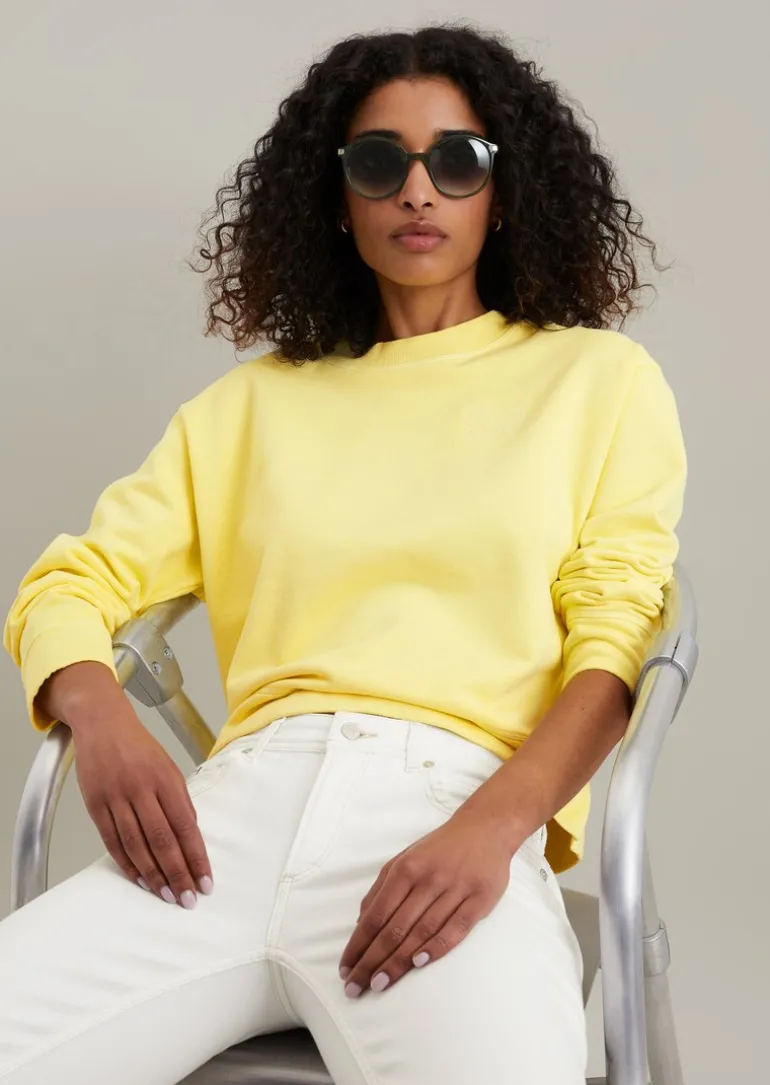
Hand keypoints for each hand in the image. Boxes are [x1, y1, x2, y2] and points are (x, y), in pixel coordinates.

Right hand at [68, 697, 213, 908]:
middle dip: (177, 873)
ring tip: (166, 895)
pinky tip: (140, 879)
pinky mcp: (95, 805)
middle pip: (162, 840)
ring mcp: (116, 798)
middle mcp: (141, 789)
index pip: (186, 826)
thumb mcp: (170, 767)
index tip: (206, 881)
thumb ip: (180, 801)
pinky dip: (126, 864)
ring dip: (153, 875)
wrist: (103, 725)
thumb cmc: (141, 748)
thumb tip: (191, 835)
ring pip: (136, 845)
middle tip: (188, 898)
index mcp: (166, 779)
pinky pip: (112, 841)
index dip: (196, 857)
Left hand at [338, 812, 514, 996]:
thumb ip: (381, 889)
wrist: (485, 828)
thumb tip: (359, 923)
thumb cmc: (439, 849)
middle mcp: (427, 879)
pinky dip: (437, 947)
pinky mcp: (479, 899)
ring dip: (398, 961)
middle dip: (372, 960)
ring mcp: (455, 889)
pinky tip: (419, 964)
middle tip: (355, 987)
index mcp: (405, 869)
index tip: (345, 968)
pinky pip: (456, 928)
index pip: (376, 914)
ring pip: (421, 932)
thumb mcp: (404, 859)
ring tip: (380, 984)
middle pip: (395, 927)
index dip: (358, 944)